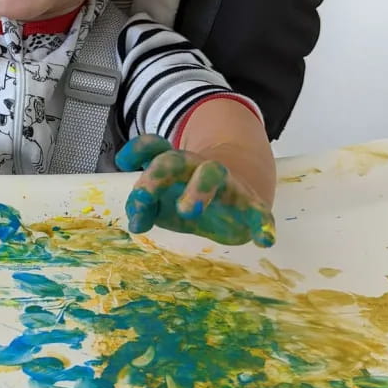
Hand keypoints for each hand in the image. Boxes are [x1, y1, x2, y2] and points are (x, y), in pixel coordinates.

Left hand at [115, 135, 274, 246]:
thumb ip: (144, 208)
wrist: (240, 194)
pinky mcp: (250, 203)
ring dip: (199, 189)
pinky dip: (262, 223)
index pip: (153, 147)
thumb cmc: (190, 197)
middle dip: (157, 175)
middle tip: (143, 196)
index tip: (123, 162)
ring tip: (188, 211)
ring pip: (213, 173)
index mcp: (172, 163)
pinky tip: (264, 240)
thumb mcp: (162, 204)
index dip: (137, 151)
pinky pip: (258, 210)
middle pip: (174, 160)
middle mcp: (196, 166)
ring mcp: (224, 182)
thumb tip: (136, 223)